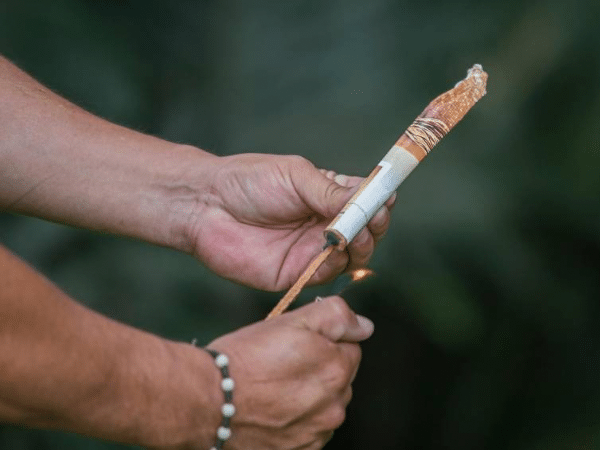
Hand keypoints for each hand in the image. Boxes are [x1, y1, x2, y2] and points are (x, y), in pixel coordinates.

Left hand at [187, 154, 393, 290]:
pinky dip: (336, 264)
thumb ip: (331, 192)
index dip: (380, 202)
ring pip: (352, 256)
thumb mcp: (295, 176)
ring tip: (353, 232)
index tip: (386, 198)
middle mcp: (324, 225)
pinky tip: (333, 250)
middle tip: (372, 218)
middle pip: (366, 232)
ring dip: (360, 245)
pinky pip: (327, 275)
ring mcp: (312, 250)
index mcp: (327, 197)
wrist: (207, 206)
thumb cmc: (248, 182)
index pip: (365, 202)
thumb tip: (370, 198)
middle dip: (374, 225)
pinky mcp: (297, 274)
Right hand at [206, 296, 373, 449]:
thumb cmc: (246, 358)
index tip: (297, 343)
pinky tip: (271, 410)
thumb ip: (336, 317)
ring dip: (307, 397)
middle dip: (318, 369)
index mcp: (338, 370)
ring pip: (323, 407)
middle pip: (338, 380)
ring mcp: (316, 434)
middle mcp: (334, 407)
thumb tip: (364, 326)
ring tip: (272, 388)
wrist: (208, 400)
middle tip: (282, 363)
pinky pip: (307, 431)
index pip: (349, 349)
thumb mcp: (292, 320)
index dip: (324, 341)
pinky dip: (295, 421)